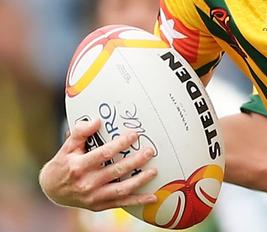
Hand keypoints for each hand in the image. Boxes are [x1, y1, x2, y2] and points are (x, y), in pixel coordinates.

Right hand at [39, 119, 157, 210]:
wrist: (51, 190)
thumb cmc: (63, 164)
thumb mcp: (68, 146)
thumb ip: (80, 132)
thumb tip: (96, 121)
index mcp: (79, 167)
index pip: (103, 154)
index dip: (120, 144)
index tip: (134, 135)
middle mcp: (87, 183)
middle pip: (116, 171)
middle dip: (135, 161)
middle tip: (150, 151)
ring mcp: (93, 197)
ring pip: (121, 190)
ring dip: (139, 181)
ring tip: (154, 171)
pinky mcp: (99, 206)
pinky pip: (121, 203)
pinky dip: (138, 201)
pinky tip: (152, 197)